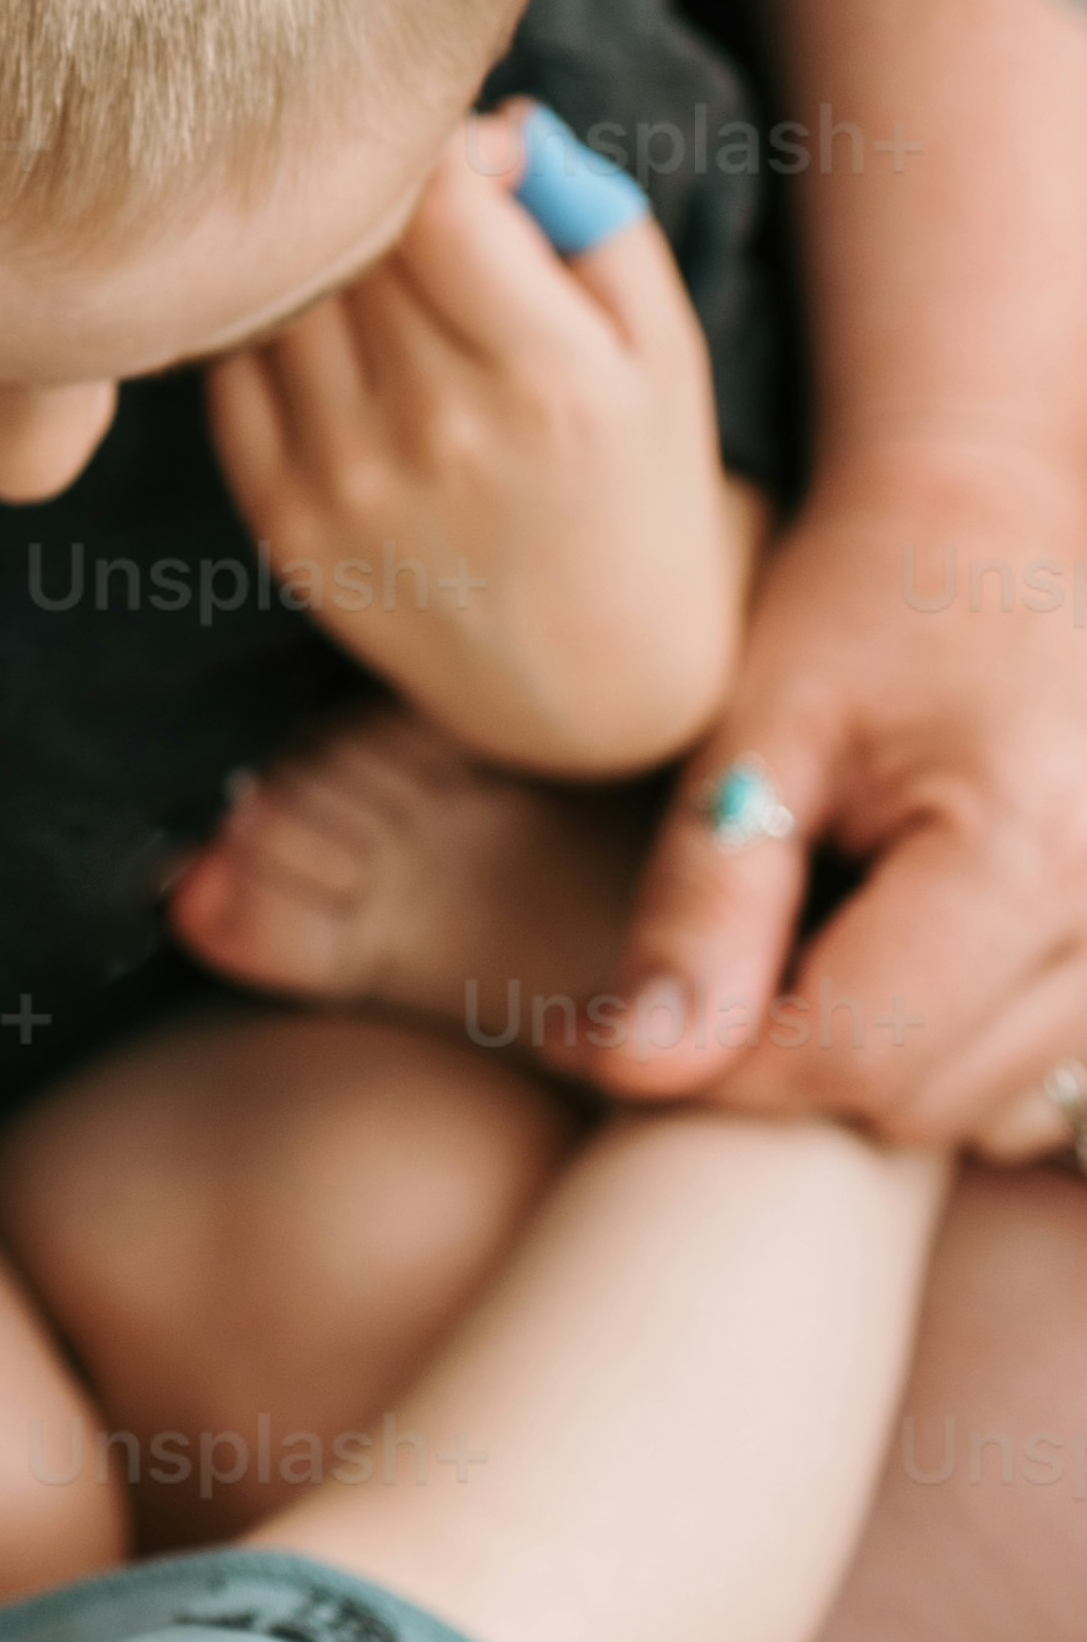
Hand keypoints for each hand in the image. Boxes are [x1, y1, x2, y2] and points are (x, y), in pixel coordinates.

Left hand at [202, 114, 741, 775]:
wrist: (593, 680)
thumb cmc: (636, 482)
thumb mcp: (661, 351)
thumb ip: (589, 217)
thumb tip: (492, 120)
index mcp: (549, 380)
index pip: (435, 198)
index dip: (440, 146)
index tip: (463, 160)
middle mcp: (438, 431)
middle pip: (351, 235)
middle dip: (377, 191)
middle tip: (408, 201)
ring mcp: (346, 481)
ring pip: (281, 291)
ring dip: (313, 255)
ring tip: (369, 270)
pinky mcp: (281, 520)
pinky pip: (232, 368)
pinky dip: (263, 327)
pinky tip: (323, 338)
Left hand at [596, 434, 1086, 1146]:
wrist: (992, 531)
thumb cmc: (869, 602)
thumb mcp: (759, 733)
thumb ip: (701, 904)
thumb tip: (630, 1067)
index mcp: (1033, 847)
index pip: (855, 1052)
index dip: (714, 1066)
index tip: (607, 1027)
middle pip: (916, 1097)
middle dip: (788, 1059)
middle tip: (711, 955)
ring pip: (978, 1110)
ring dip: (869, 1057)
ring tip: (813, 928)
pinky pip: (1033, 1084)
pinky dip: (945, 1049)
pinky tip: (890, 951)